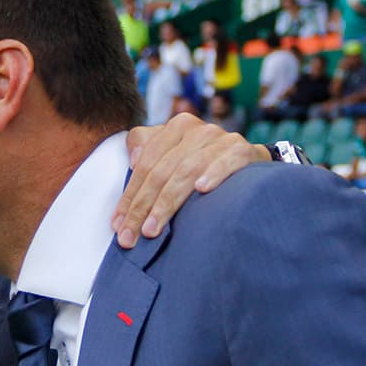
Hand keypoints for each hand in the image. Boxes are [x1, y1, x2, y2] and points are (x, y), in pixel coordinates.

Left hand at [113, 113, 269, 245]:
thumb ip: (147, 150)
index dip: (129, 197)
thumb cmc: (201, 165)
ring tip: (152, 229)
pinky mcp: (243, 150)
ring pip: (186, 170)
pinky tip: (202, 190)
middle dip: (142, 207)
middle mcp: (197, 130)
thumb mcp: (171, 155)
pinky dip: (214, 174)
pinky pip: (227, 162)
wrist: (248, 163)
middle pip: (161, 171)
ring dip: (167, 202)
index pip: (144, 165)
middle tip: (130, 237)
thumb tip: (132, 160)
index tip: (118, 226)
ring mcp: (221, 139)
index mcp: (175, 128)